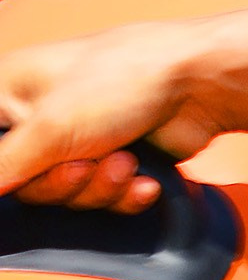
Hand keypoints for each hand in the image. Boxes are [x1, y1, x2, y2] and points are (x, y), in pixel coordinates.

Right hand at [0, 20, 234, 211]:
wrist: (196, 85)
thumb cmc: (119, 82)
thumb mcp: (50, 127)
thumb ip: (6, 163)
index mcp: (9, 91)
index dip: (10, 169)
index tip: (40, 165)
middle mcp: (40, 115)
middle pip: (30, 183)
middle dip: (67, 183)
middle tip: (89, 163)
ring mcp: (80, 136)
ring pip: (73, 194)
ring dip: (103, 187)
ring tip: (126, 160)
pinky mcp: (117, 157)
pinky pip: (108, 198)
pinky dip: (128, 193)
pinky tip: (145, 178)